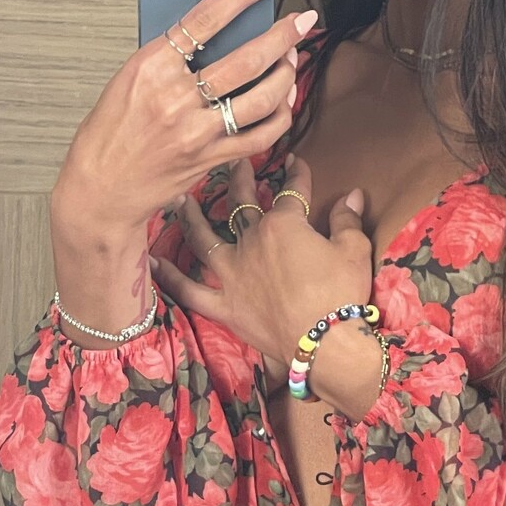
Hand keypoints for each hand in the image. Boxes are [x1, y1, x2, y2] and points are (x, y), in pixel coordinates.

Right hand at [52, 0, 316, 241]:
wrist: (100, 189)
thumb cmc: (109, 134)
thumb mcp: (129, 80)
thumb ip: (170, 57)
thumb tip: (215, 32)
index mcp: (151, 67)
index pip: (207, 18)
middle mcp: (176, 98)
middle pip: (247, 59)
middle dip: (284, 35)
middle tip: (303, 19)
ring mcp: (197, 131)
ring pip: (262, 97)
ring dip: (286, 73)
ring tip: (292, 57)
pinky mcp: (211, 158)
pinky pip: (260, 135)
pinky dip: (279, 115)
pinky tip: (283, 100)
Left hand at [152, 153, 374, 379]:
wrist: (326, 344)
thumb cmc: (342, 294)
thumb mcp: (354, 250)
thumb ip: (347, 220)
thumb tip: (353, 195)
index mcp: (284, 225)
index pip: (290, 191)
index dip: (295, 174)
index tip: (294, 161)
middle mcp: (252, 243)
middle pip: (241, 204)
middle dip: (239, 178)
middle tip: (234, 161)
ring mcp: (234, 275)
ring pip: (204, 239)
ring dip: (191, 217)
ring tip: (180, 199)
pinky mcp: (226, 306)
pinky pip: (190, 291)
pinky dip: (170, 277)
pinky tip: (152, 262)